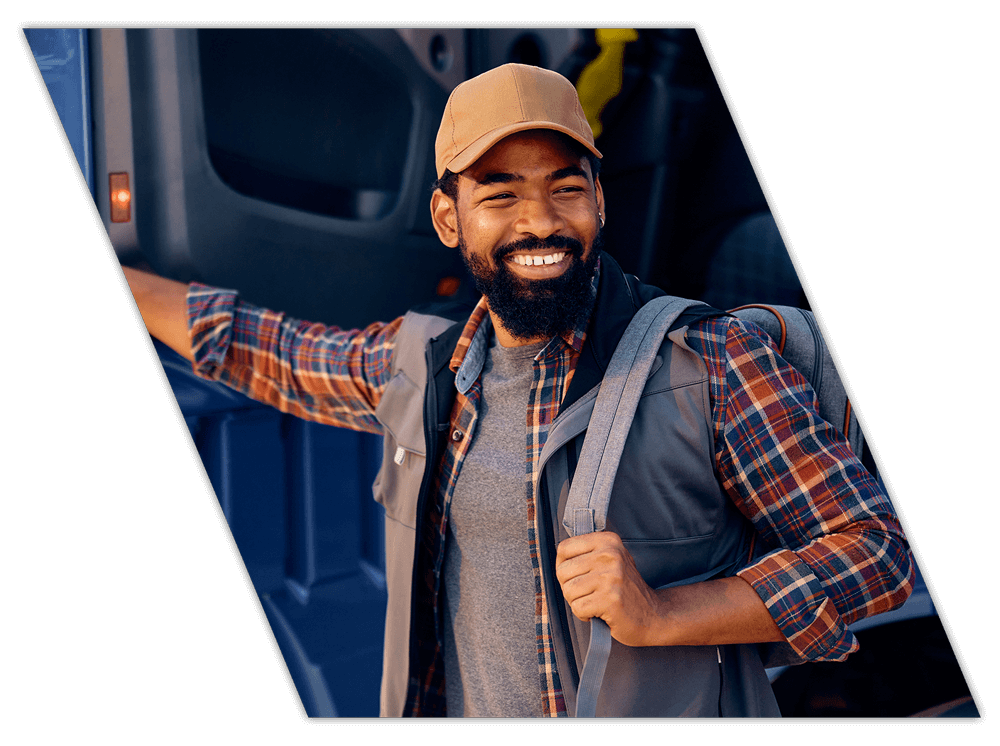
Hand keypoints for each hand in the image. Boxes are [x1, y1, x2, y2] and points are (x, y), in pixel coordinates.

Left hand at [555, 531, 667, 646]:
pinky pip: (578, 608)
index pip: (564, 548)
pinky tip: (599, 612)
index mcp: (608, 541)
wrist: (654, 615)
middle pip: (562, 571)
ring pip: (568, 591)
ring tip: (595, 602)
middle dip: (570, 587)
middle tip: (589, 593)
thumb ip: (587, 553)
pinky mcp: (610, 599)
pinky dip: (584, 615)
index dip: (564, 567)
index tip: (578, 576)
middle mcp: (610, 554)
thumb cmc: (625, 590)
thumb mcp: (611, 560)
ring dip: (577, 602)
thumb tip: (559, 556)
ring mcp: (611, 576)